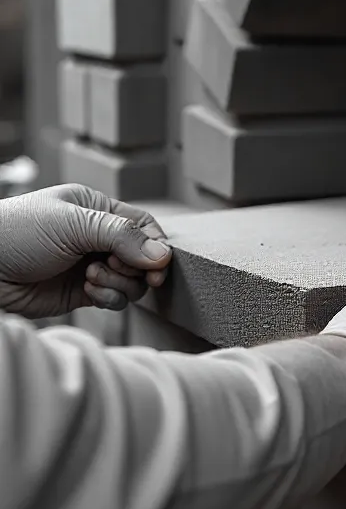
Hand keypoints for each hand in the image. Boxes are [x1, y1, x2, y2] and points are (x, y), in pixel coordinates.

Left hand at [0, 184, 172, 318]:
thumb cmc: (18, 233)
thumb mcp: (74, 224)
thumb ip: (121, 237)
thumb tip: (164, 255)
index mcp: (96, 209)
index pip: (143, 225)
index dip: (156, 245)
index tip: (159, 266)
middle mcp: (96, 237)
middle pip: (142, 256)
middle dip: (134, 266)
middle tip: (112, 266)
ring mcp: (90, 266)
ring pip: (132, 280)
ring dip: (119, 283)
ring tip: (91, 278)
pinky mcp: (82, 293)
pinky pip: (114, 298)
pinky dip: (109, 298)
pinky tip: (88, 292)